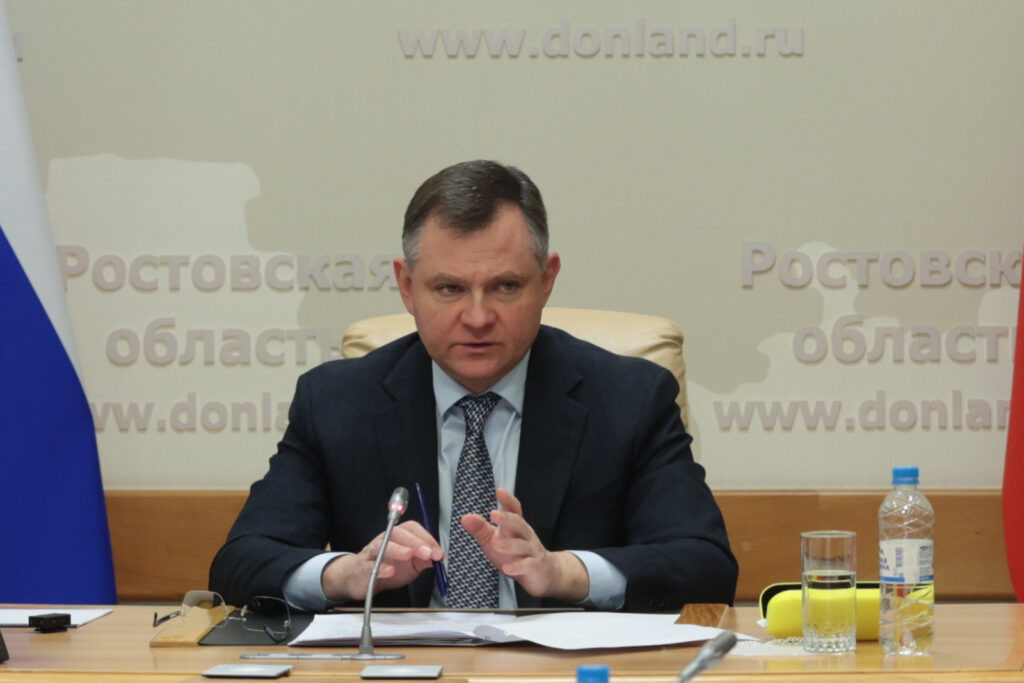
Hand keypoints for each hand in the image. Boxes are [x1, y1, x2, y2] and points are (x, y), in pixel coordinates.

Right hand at [321, 521, 443, 601]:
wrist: (360, 578)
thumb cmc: (387, 566)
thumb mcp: (411, 564)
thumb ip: (424, 559)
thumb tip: (439, 556)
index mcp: (399, 536)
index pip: (413, 529)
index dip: (426, 538)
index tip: (437, 553)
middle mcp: (385, 539)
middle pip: (399, 533)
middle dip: (416, 542)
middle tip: (428, 554)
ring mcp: (373, 552)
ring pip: (383, 545)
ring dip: (397, 549)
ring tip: (409, 555)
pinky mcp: (363, 567)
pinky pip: (370, 565)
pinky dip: (380, 567)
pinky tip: (390, 571)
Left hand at [460, 488, 589, 601]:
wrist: (543, 572)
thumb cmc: (516, 553)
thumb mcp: (494, 539)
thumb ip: (480, 528)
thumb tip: (465, 517)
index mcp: (516, 526)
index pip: (514, 509)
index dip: (508, 500)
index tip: (499, 491)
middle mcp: (526, 535)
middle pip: (519, 524)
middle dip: (507, 518)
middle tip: (493, 514)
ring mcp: (532, 550)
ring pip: (522, 545)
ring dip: (509, 544)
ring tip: (495, 543)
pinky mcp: (535, 566)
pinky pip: (527, 565)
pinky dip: (517, 567)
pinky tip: (507, 568)